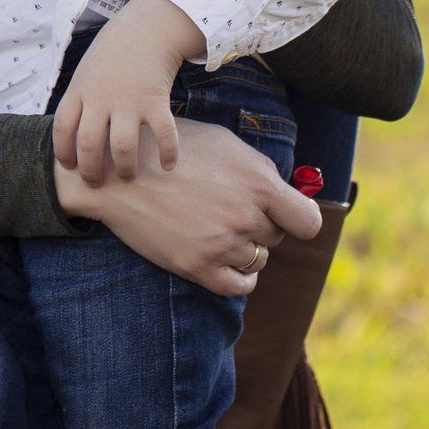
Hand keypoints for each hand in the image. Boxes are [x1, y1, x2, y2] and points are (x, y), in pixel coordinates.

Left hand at [52, 0, 205, 182]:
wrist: (147, 26)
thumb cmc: (114, 52)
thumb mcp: (86, 70)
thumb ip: (80, 100)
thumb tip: (71, 134)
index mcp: (80, 90)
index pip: (62, 128)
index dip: (63, 152)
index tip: (70, 167)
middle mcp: (101, 97)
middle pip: (89, 145)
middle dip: (91, 171)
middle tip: (97, 183)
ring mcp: (128, 99)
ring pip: (122, 147)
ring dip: (125, 168)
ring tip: (128, 176)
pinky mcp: (155, 100)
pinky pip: (163, 134)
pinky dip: (168, 153)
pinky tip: (169, 165)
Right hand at [54, 120, 320, 298]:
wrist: (121, 171)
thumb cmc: (174, 149)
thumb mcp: (224, 142)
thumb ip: (259, 168)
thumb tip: (285, 190)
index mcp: (258, 184)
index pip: (307, 221)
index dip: (299, 219)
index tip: (287, 216)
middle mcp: (245, 217)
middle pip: (276, 237)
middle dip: (261, 224)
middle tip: (230, 208)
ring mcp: (221, 245)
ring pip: (257, 259)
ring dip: (245, 247)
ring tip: (218, 227)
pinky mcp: (197, 267)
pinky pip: (238, 286)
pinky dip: (239, 277)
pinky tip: (228, 260)